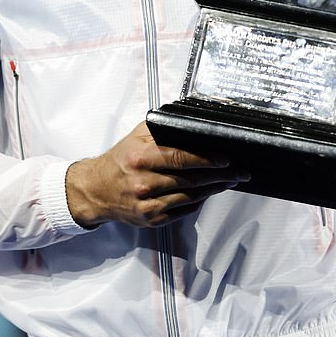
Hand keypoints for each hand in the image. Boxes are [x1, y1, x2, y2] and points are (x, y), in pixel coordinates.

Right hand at [66, 121, 248, 227]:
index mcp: (140, 157)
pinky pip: (182, 211)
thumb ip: (164, 126)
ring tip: (230, 181)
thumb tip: (193, 116)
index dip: (206, 159)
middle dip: (219, 176)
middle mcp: (142, 182)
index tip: (226, 159)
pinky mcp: (150, 220)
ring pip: (189, 197)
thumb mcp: (138, 135)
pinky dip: (198, 202)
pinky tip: (209, 193)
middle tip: (239, 172)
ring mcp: (146, 205)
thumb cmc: (121, 158)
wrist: (96, 189)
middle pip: (190, 180)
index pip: (180, 158)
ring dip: (213, 190)